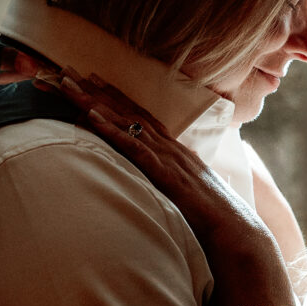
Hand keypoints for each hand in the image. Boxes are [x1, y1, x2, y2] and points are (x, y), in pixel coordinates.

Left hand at [57, 69, 291, 305]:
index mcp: (177, 153)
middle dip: (97, 91)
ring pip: (126, 122)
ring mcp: (169, 158)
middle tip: (68, 71)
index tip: (92, 81)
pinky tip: (91, 116)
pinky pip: (134, 147)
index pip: (141, 118)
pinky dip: (112, 130)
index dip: (116, 99)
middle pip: (129, 111)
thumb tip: (162, 192)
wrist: (238, 233)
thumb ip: (174, 189)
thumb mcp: (190, 199)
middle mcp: (172, 148)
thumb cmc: (216, 223)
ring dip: (95, 102)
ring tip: (68, 84)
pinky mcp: (166, 174)